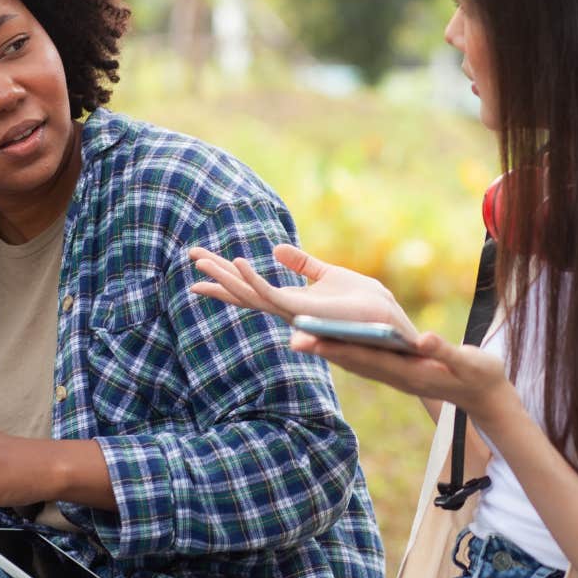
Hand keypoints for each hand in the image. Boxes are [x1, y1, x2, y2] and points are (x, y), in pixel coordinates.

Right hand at [190, 243, 413, 335]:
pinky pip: (270, 295)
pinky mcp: (303, 312)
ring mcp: (291, 313)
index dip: (225, 274)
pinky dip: (252, 279)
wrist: (389, 329)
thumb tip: (276, 249)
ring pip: (249, 293)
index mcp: (291, 301)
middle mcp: (286, 310)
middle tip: (189, 254)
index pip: (250, 287)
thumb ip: (303, 264)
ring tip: (200, 258)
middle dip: (215, 274)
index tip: (200, 261)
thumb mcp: (330, 275)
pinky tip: (237, 262)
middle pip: (242, 291)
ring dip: (225, 275)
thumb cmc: (366, 306)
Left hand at [290, 328, 519, 431]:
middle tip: (292, 339)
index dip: (337, 349)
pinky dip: (345, 349)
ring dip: (329, 349)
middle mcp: (395, 375)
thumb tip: (424, 340)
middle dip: (322, 349)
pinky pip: (365, 359)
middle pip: (351, 360)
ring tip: (301, 335)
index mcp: (408, 372)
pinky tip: (330, 338)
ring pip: (354, 360)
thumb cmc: (479, 377)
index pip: (365, 359)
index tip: (312, 341)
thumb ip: (445, 352)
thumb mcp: (468, 363)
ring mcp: (394, 374)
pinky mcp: (397, 371)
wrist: (485, 397)